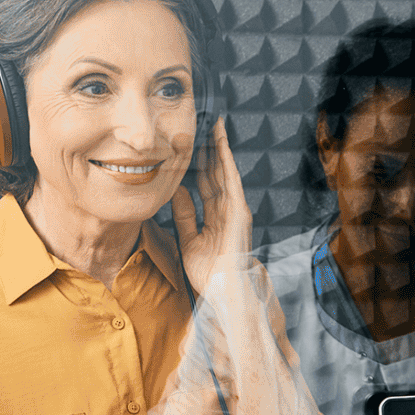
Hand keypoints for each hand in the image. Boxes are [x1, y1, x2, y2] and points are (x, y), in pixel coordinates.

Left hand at [172, 116, 254, 294]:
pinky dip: (227, 160)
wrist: (223, 290)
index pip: (207, 183)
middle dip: (209, 148)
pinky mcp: (239, 210)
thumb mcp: (188, 238)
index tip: (190, 143)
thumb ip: (184, 214)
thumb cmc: (209, 272)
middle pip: (216, 172)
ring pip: (225, 170)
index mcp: (216, 216)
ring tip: (213, 124)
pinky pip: (231, 179)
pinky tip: (221, 143)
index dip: (199, 163)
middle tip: (201, 123)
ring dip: (219, 147)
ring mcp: (235, 208)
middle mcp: (228, 209)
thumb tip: (176, 190)